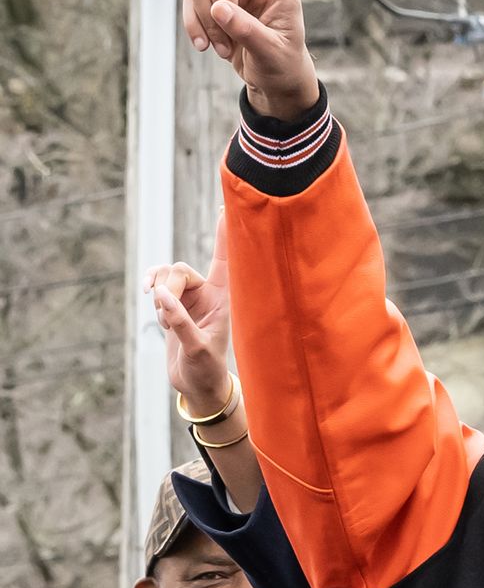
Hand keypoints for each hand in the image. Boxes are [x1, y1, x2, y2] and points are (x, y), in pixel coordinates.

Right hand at [146, 226, 233, 412]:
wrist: (197, 383)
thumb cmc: (206, 367)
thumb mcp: (196, 348)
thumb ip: (180, 321)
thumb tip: (159, 295)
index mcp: (226, 297)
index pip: (227, 258)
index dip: (225, 232)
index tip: (227, 204)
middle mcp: (210, 291)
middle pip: (178, 270)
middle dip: (165, 289)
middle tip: (166, 315)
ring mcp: (191, 296)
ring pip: (164, 278)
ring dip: (158, 298)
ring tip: (166, 323)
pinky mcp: (175, 303)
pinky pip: (156, 287)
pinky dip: (153, 301)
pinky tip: (161, 316)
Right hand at [181, 0, 319, 120]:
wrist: (273, 81)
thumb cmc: (283, 63)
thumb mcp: (272, 52)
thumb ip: (248, 31)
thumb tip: (219, 10)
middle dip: (220, 7)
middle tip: (233, 39)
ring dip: (207, 25)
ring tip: (227, 50)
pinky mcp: (214, 7)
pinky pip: (189, 4)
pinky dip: (194, 27)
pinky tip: (206, 48)